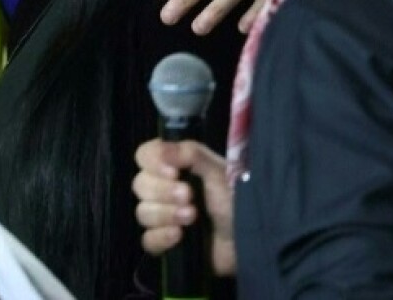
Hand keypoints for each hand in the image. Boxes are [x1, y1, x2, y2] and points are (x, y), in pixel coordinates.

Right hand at [133, 139, 235, 276]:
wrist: (253, 239)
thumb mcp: (218, 171)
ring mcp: (164, 217)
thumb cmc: (236, 199)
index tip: (172, 171)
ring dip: (165, 214)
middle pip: (139, 184)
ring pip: (142, 212)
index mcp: (175, 166)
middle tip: (189, 196)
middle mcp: (164, 189)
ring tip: (192, 217)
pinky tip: (179, 236)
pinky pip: (147, 240)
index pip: (144, 155)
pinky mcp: (166, 243)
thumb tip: (160, 149)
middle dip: (162, 191)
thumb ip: (190, 153)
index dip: (152, 162)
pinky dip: (161, 237)